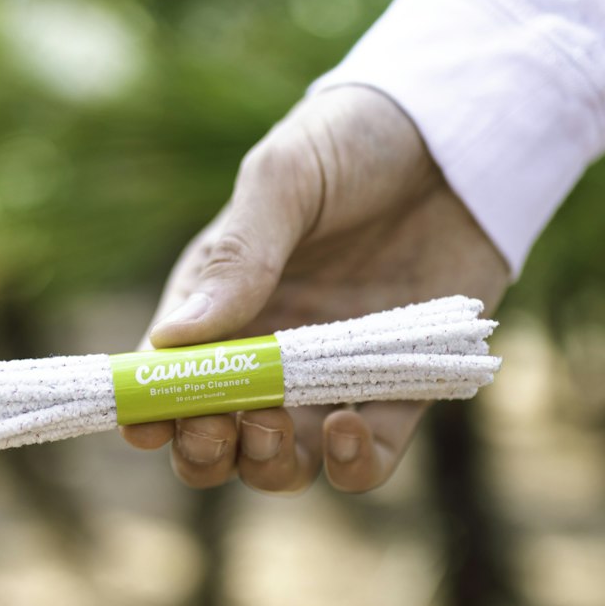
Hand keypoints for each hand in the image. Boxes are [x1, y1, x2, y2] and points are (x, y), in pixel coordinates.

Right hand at [120, 86, 508, 492]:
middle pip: (217, 437)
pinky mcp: (398, 392)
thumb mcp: (285, 180)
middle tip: (216, 426)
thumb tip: (169, 340)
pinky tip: (346, 428)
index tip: (145, 424)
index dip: (150, 410)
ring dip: (266, 466)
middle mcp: (270, 353)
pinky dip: (350, 466)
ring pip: (283, 463)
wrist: (458, 139)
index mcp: (224, 303)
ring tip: (273, 425)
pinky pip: (368, 461)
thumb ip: (236, 257)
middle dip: (203, 450)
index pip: (169, 377)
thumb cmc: (355, 143)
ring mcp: (332, 379)